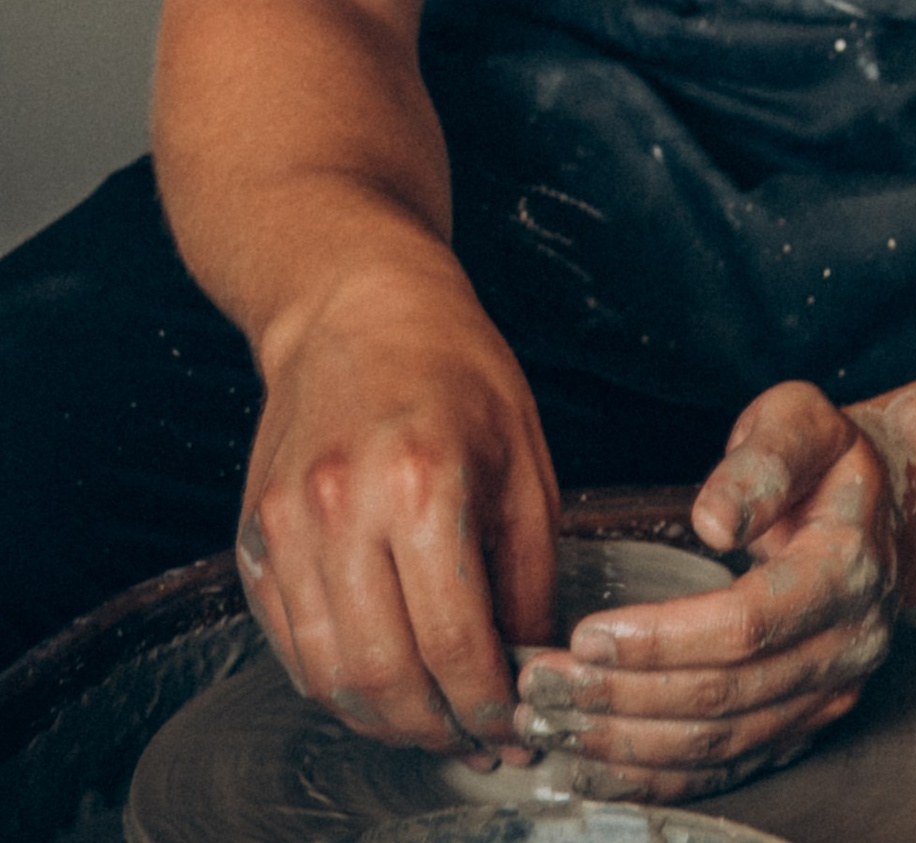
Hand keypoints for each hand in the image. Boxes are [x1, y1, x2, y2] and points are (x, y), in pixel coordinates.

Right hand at [235, 263, 556, 764]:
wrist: (354, 303)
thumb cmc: (454, 367)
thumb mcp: (523, 456)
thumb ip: (529, 570)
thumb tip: (533, 662)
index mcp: (423, 481)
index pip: (456, 641)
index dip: (490, 704)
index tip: (517, 728)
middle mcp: (342, 509)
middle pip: (386, 675)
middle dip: (439, 729)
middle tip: (478, 740)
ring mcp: (286, 527)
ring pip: (330, 675)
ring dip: (385, 719)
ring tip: (434, 720)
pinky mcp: (254, 539)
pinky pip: (291, 645)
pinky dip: (337, 682)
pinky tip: (382, 680)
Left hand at [511, 383, 913, 801]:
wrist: (880, 512)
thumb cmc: (826, 461)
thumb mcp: (801, 422)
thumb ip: (761, 461)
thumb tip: (714, 520)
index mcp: (846, 569)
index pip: (748, 623)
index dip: (663, 638)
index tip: (586, 635)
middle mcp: (846, 647)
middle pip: (724, 695)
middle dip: (622, 697)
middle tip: (542, 685)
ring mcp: (826, 697)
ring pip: (718, 743)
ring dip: (626, 745)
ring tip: (551, 725)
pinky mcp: (802, 727)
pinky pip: (726, 768)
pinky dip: (656, 779)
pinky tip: (596, 767)